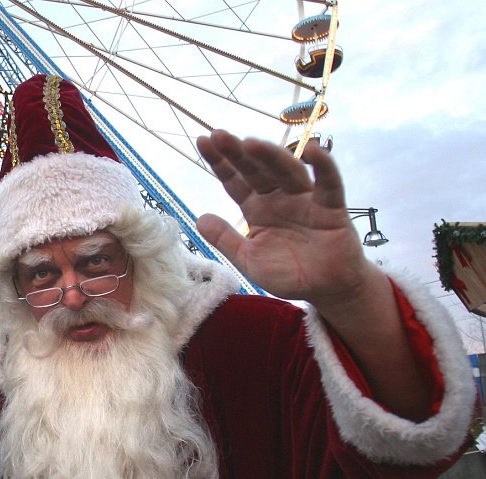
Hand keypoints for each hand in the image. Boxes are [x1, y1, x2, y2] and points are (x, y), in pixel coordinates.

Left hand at [195, 130, 375, 308]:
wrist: (324, 291)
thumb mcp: (248, 259)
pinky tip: (312, 151)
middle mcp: (279, 198)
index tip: (203, 142)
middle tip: (219, 135)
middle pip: (257, 170)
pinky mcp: (332, 209)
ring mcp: (305, 200)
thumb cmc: (287, 274)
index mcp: (257, 208)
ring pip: (287, 171)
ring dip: (271, 156)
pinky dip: (323, 166)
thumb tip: (198, 218)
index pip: (236, 180)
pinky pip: (329, 184)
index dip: (220, 162)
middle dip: (238, 153)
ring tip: (251, 142)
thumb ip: (226, 240)